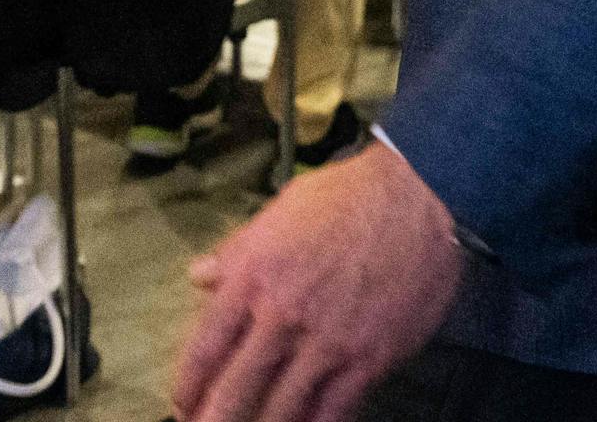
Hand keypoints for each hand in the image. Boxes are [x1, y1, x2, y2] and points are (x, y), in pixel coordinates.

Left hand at [174, 141, 463, 421]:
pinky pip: (332, 412)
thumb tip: (199, 276)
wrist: (415, 199)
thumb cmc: (345, 197)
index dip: (189, 383)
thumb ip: (237, 251)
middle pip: (236, 387)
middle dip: (215, 420)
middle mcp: (284, 314)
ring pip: (281, 409)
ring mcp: (326, 342)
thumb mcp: (279, 211)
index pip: (207, 343)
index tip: (181, 403)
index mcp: (254, 273)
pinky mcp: (368, 360)